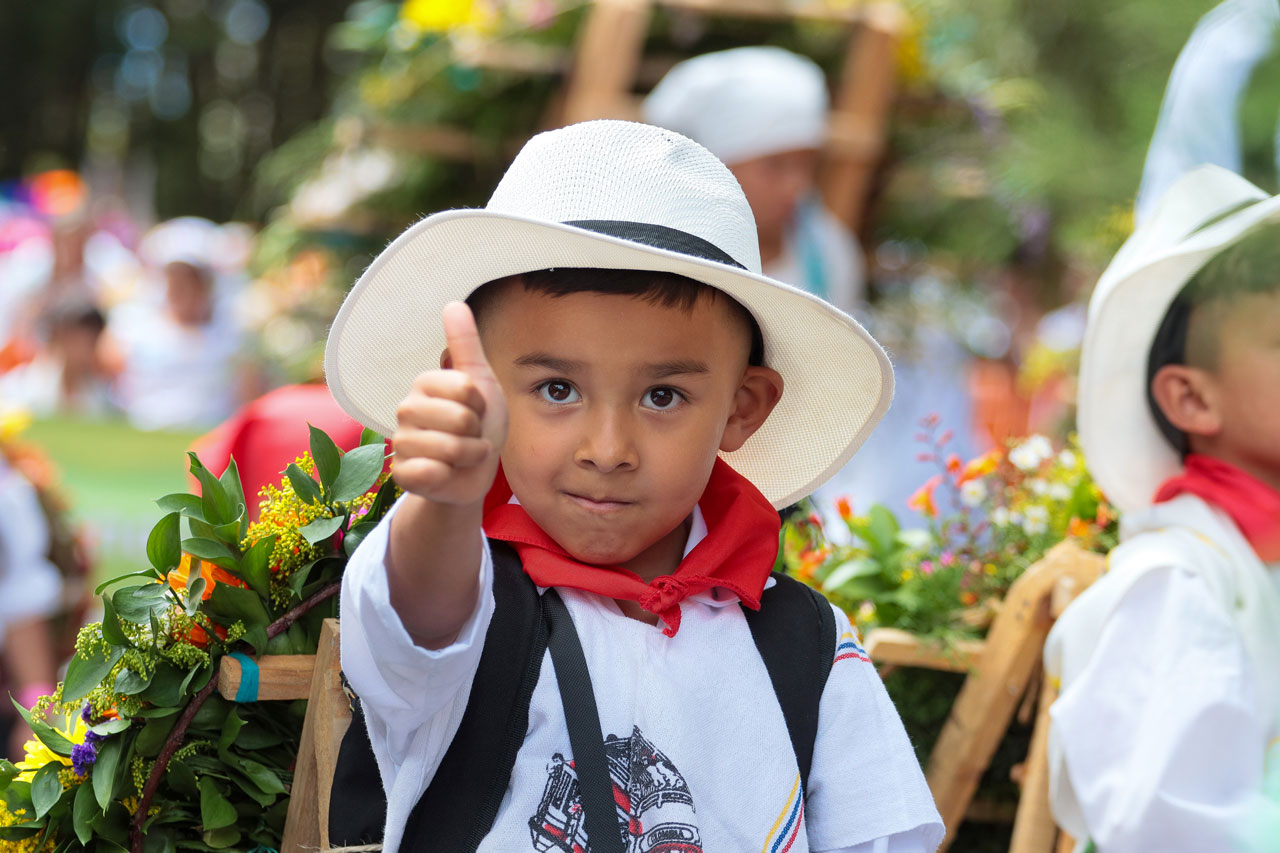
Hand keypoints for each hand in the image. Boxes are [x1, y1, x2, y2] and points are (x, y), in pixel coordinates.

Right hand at [391, 302, 506, 504]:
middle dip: (477, 434)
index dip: (481, 404)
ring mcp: (401, 443)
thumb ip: (466, 344)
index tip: (476, 410)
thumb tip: (453, 303)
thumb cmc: (478, 426)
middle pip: (461, 419)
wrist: (473, 474)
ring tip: (463, 456)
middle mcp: (406, 409)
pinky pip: (430, 472)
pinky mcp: (402, 474)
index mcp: (425, 383)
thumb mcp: (481, 382)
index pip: (467, 388)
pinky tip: (445, 474)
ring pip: (451, 448)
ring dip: (470, 457)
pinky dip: (449, 476)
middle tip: (470, 436)